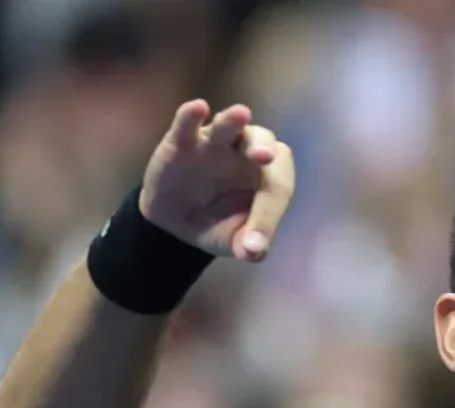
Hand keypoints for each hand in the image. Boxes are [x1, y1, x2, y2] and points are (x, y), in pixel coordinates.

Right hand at [138, 100, 295, 262]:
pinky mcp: (181, 143)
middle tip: (264, 158)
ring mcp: (214, 145)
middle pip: (262, 141)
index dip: (268, 214)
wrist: (177, 223)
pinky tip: (197, 108)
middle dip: (263, 148)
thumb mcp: (234, 241)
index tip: (253, 243)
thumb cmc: (217, 225)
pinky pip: (187, 124)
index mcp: (268, 179)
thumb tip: (252, 252)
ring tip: (241, 114)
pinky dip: (191, 116)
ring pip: (229, 126)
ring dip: (233, 120)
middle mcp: (246, 154)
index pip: (277, 188)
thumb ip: (249, 247)